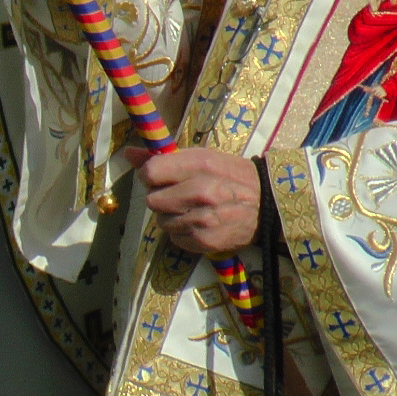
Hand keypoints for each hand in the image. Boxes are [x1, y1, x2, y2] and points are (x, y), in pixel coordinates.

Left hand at [123, 147, 259, 254]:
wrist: (268, 203)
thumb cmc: (231, 175)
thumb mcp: (202, 157)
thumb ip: (164, 158)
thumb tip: (128, 154)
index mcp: (198, 165)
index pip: (150, 173)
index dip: (150, 175)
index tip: (159, 177)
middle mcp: (199, 193)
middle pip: (152, 201)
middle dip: (160, 198)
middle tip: (176, 195)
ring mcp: (202, 220)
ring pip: (162, 221)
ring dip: (171, 216)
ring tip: (191, 209)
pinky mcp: (206, 242)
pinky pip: (175, 239)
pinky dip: (182, 233)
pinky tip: (198, 223)